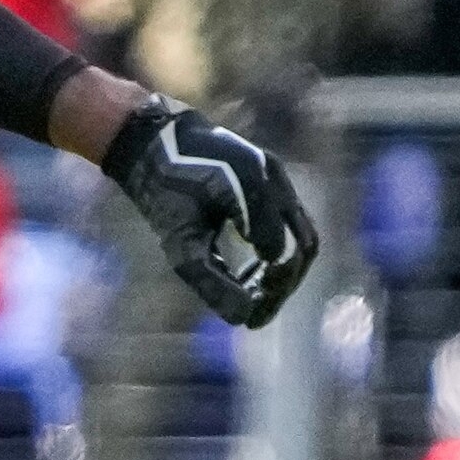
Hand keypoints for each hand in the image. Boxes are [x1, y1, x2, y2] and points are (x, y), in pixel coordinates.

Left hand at [105, 92, 317, 325]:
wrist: (155, 141)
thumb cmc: (164, 189)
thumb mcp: (180, 241)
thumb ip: (210, 279)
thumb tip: (242, 319)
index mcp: (251, 188)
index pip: (281, 252)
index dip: (271, 291)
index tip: (251, 314)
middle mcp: (272, 177)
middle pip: (304, 243)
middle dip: (286, 283)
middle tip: (260, 311)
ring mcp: (275, 174)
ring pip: (301, 231)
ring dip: (286, 267)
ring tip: (258, 294)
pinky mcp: (271, 177)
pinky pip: (290, 218)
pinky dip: (279, 248)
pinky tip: (254, 271)